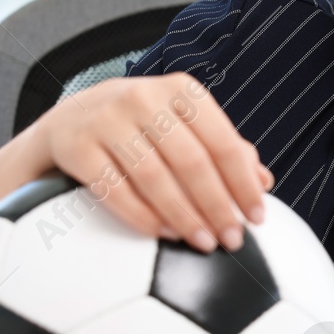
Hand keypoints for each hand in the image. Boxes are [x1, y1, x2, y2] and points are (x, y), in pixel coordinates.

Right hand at [38, 73, 272, 252]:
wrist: (69, 118)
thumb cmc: (143, 125)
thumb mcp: (183, 123)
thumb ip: (224, 148)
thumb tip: (263, 181)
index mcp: (180, 90)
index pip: (222, 141)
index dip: (243, 183)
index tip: (257, 218)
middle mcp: (143, 97)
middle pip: (191, 161)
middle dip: (216, 206)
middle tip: (232, 239)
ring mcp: (106, 120)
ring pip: (154, 177)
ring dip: (183, 217)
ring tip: (202, 243)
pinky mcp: (77, 146)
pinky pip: (114, 190)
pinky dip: (142, 216)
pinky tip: (163, 233)